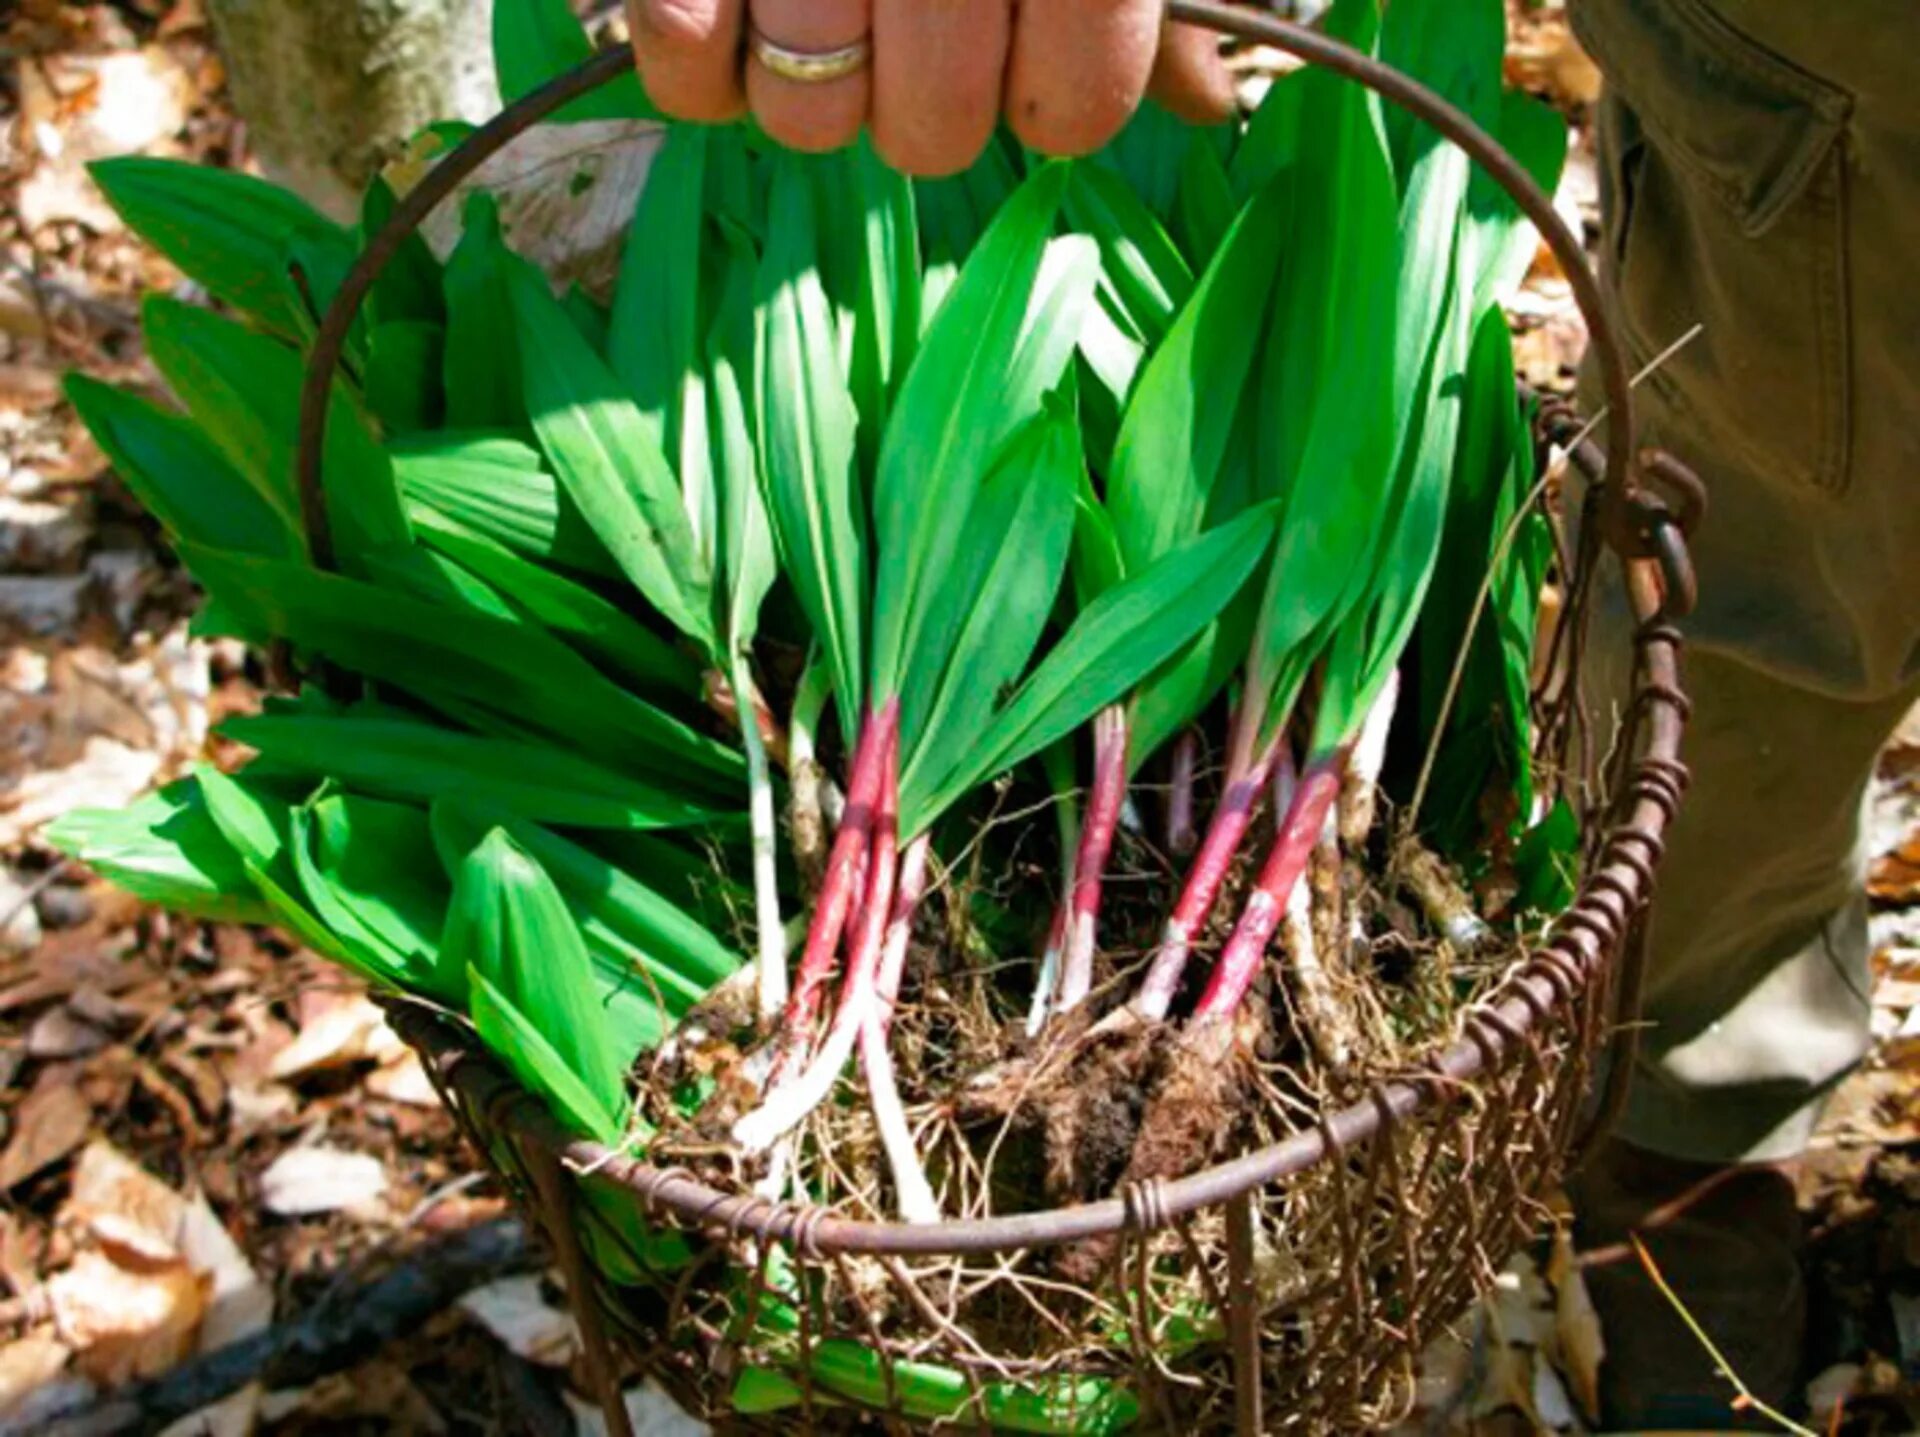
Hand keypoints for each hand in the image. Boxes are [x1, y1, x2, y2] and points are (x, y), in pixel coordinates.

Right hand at [626, 0, 1236, 176]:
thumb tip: (1208, 97)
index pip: (1070, 112)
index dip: (1051, 94)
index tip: (1038, 31)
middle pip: (931, 133)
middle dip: (924, 95)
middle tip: (914, 8)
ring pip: (808, 114)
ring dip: (812, 74)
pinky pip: (684, 62)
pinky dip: (696, 51)